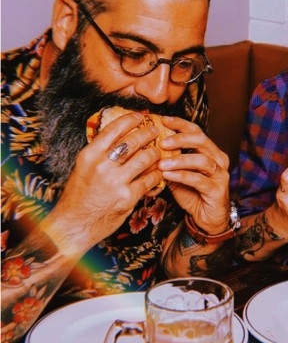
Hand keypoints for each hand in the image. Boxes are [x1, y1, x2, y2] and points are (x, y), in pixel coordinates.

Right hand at [43, 112, 163, 255]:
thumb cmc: (78, 196)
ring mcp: (116, 181)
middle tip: (155, 130)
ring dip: (156, 152)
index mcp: (89, 154)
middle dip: (148, 133)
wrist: (73, 225)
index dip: (130, 119)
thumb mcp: (82, 168)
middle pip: (133, 141)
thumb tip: (119, 138)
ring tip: (159, 150)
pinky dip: (157, 173)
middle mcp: (102, 165)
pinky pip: (150, 179)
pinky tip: (159, 172)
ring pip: (145, 158)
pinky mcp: (128, 197)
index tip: (139, 116)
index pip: (114, 129)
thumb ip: (99, 153)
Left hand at [158, 116, 229, 234]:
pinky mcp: (217, 190)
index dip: (180, 124)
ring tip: (161, 162)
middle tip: (162, 141)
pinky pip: (199, 180)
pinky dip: (182, 176)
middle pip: (202, 141)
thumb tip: (146, 147)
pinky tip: (167, 175)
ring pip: (202, 160)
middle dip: (181, 138)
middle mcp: (218, 159)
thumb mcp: (177, 174)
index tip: (163, 120)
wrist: (207, 218)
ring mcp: (220, 175)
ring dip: (179, 159)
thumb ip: (168, 160)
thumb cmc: (192, 194)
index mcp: (210, 151)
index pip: (197, 131)